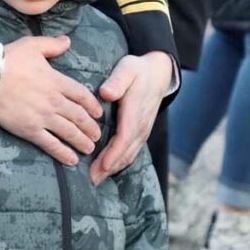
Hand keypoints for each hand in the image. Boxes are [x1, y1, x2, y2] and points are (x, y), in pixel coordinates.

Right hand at [0, 35, 102, 165]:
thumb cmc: (9, 59)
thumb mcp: (33, 45)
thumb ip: (53, 45)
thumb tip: (67, 41)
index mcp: (57, 81)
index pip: (82, 95)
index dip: (93, 106)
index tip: (98, 113)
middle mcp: (54, 101)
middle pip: (79, 117)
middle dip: (91, 127)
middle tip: (97, 135)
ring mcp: (43, 117)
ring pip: (69, 132)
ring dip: (82, 141)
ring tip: (89, 149)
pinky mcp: (30, 130)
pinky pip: (51, 144)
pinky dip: (63, 153)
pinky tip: (71, 160)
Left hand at [89, 51, 172, 184]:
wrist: (158, 74)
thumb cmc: (138, 70)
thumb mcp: (127, 69)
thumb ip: (117, 81)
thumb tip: (106, 93)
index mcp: (134, 112)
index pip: (124, 138)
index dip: (113, 155)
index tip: (100, 167)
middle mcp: (140, 125)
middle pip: (125, 152)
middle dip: (109, 168)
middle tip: (91, 180)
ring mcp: (142, 131)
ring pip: (128, 155)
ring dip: (113, 168)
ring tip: (96, 178)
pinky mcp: (140, 132)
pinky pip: (131, 151)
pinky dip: (119, 162)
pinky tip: (107, 168)